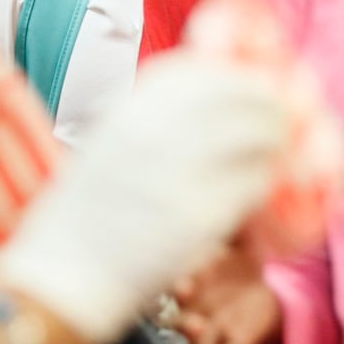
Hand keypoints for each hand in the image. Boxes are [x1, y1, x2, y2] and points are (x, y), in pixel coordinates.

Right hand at [0, 54, 291, 343]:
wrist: (65, 273)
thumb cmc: (87, 209)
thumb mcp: (112, 139)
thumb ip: (156, 114)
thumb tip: (216, 99)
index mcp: (136, 105)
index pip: (210, 70)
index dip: (241, 77)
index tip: (254, 85)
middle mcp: (161, 128)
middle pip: (245, 97)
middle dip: (269, 107)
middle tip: (278, 121)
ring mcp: (185, 170)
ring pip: (259, 139)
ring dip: (272, 146)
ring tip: (270, 157)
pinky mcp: (203, 214)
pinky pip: (254, 186)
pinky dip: (261, 186)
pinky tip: (251, 194)